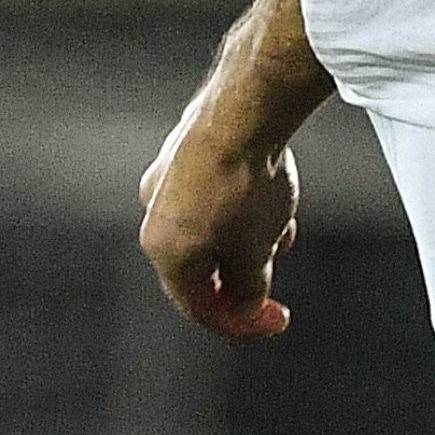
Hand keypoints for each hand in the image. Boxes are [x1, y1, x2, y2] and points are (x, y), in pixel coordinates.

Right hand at [139, 120, 301, 343]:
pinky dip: (238, 209)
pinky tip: (271, 197)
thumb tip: (247, 304)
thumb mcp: (254, 252)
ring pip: (209, 229)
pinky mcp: (183, 150)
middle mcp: (153, 216)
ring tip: (281, 229)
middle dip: (241, 277)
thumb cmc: (245, 187)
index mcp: (164, 252)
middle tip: (275, 280)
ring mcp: (165, 180)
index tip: (274, 321)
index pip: (198, 306)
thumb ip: (249, 288)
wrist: (245, 111)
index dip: (240, 323)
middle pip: (201, 267)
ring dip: (245, 241)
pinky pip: (210, 195)